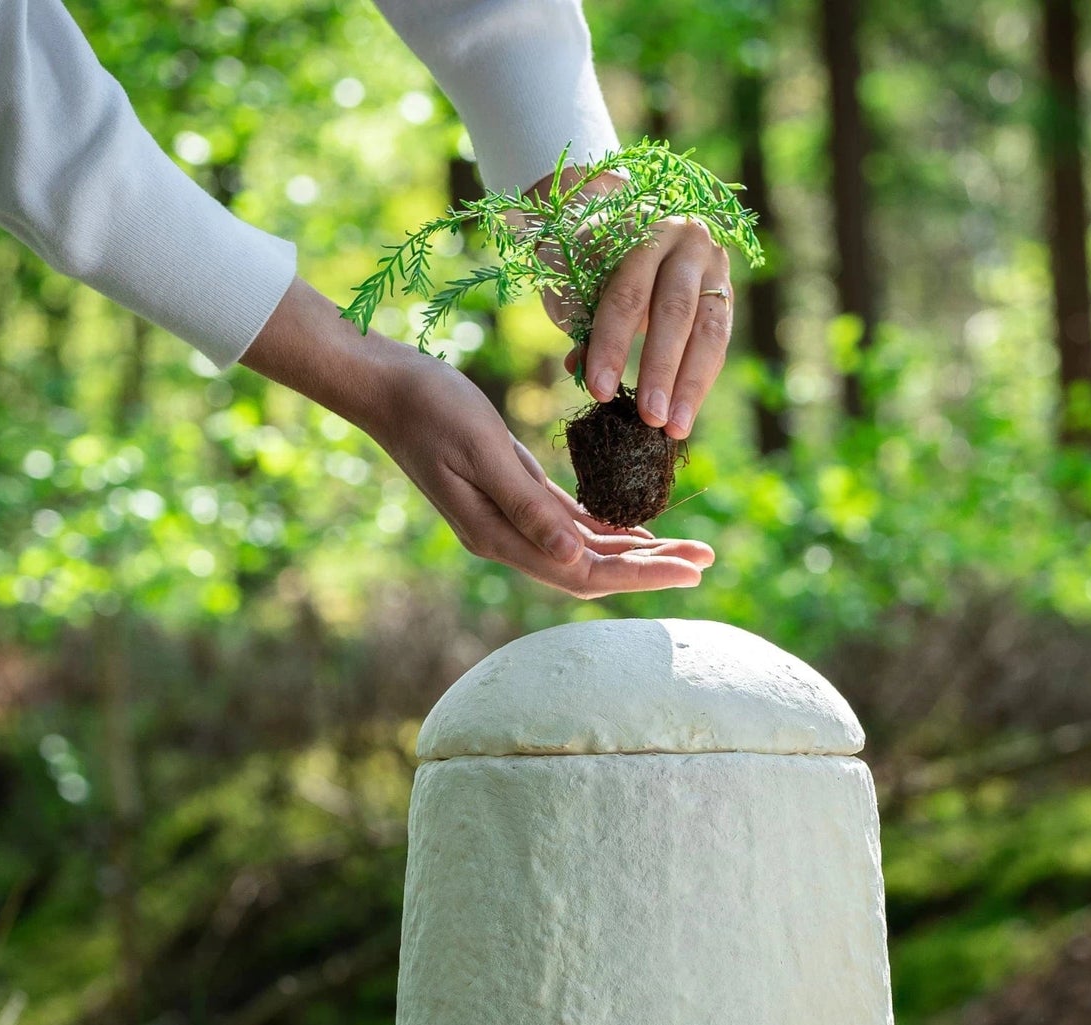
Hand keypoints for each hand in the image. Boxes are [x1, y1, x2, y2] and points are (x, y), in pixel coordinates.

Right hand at [364, 347, 712, 597]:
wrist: (383, 385)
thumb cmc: (430, 406)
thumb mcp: (483, 448)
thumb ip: (527, 505)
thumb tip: (573, 558)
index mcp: (500, 534)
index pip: (585, 572)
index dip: (642, 574)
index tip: (691, 568)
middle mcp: (506, 538)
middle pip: (592, 569)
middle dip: (652, 568)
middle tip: (707, 559)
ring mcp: (507, 521)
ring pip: (584, 550)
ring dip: (636, 552)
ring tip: (686, 550)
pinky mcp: (510, 497)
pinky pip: (567, 525)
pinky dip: (604, 529)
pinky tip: (635, 529)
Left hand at [525, 170, 734, 441]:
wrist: (636, 221)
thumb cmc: (599, 254)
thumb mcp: (581, 278)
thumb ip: (582, 319)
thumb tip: (579, 368)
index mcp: (639, 226)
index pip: (626, 293)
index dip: (611, 345)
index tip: (599, 391)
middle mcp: (683, 238)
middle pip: (673, 311)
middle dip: (659, 369)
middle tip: (648, 417)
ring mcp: (711, 262)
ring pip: (707, 329)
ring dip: (689, 385)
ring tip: (673, 427)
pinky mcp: (726, 288)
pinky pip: (718, 341)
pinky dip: (700, 382)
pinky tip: (684, 416)